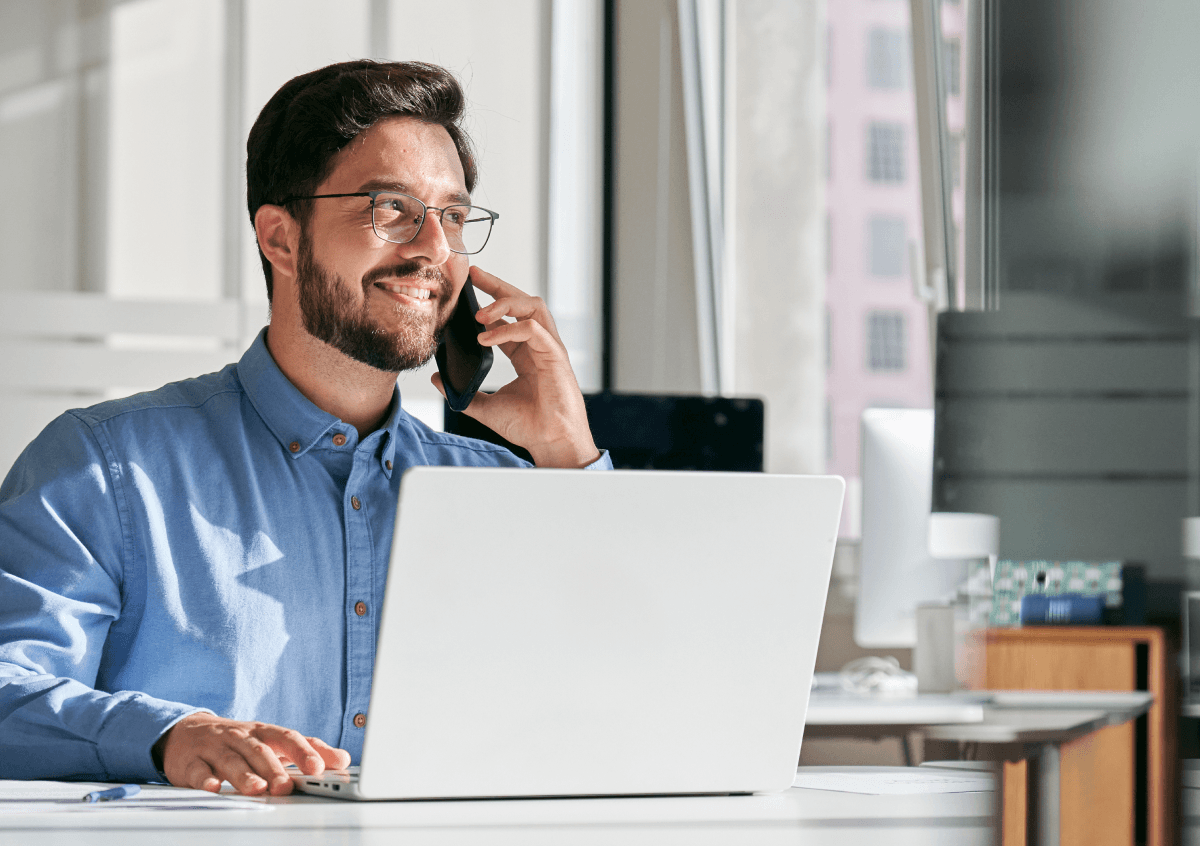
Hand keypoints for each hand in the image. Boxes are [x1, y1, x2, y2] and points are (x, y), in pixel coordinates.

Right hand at [154, 712, 350, 795]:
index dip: (305, 752)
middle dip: (275, 768)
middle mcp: (241, 737)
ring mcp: (215, 748)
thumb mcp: (270, 742)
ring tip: (257, 789)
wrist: (186, 732)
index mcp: (264, 732)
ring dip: (244, 775)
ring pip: (231, 760)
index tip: (320, 767)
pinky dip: (204, 779)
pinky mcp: (190, 762)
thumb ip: (306, 751)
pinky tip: (212, 788)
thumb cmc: (238, 741)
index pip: (288, 738)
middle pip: (260, 750)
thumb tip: (343, 759)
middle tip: (287, 787)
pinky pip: (197, 770)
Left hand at [432, 267, 600, 467]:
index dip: (489, 301)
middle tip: (473, 275)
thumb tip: (438, 379)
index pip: (508, 317)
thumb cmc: (529, 426)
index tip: (467, 288)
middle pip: (522, 302)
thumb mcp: (487, 407)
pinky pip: (532, 328)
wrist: (550, 442)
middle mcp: (539, 345)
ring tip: (479, 312)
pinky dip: (508, 328)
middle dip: (498, 285)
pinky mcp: (555, 354)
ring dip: (504, 302)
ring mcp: (549, 348)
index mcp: (526, 354)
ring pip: (532, 306)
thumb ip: (464, 393)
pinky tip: (485, 337)